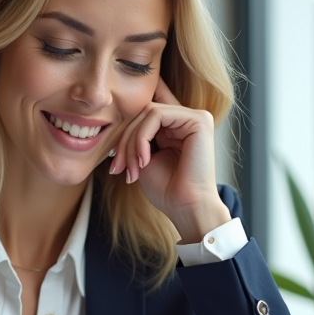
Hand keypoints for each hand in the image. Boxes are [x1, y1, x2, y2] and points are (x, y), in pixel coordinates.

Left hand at [108, 77, 230, 243]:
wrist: (185, 208)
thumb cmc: (166, 189)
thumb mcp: (141, 157)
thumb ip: (135, 135)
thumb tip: (116, 117)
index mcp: (176, 126)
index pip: (148, 106)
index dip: (128, 117)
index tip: (114, 148)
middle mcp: (186, 118)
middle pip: (143, 111)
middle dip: (124, 140)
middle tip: (118, 168)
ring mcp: (195, 117)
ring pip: (147, 112)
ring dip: (132, 142)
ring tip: (132, 169)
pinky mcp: (199, 119)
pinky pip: (157, 115)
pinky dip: (142, 138)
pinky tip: (144, 161)